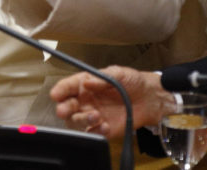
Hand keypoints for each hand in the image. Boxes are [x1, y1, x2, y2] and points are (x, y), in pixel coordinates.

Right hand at [50, 65, 173, 137]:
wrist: (149, 98)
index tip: (56, 94)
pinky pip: (92, 134)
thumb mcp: (118, 73)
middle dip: (64, 109)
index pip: (66, 87)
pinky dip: (95, 132)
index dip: (60, 90)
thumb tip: (87, 82)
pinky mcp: (102, 129)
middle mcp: (85, 101)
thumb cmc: (132, 81)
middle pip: (66, 107)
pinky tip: (106, 125)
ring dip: (81, 121)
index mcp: (85, 84)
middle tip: (67, 110)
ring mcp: (93, 115)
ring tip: (96, 116)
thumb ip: (102, 78)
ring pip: (75, 123)